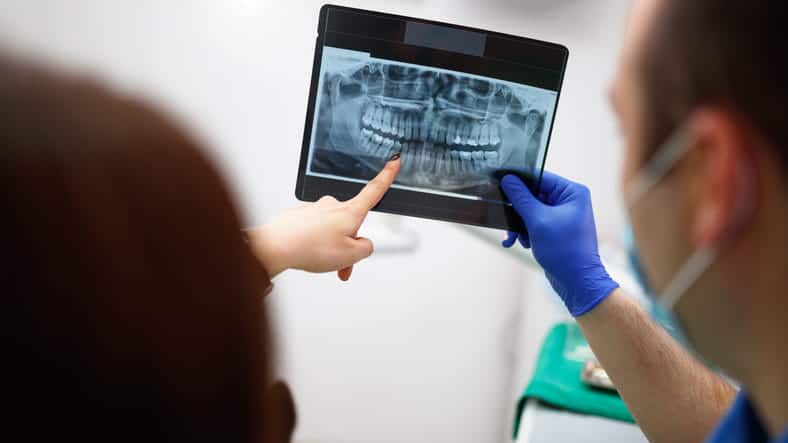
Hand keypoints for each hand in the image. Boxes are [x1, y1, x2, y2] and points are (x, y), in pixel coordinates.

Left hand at [248, 155, 400, 279]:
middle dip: (349, 245)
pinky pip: (316, 232)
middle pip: (351, 225)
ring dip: (332, 249)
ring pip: (332, 232)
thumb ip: (366, 248)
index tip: (394, 160)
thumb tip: (362, 243)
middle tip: (341, 265)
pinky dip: (316, 245)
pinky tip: (308, 254)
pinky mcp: (301, 216)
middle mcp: (333, 205)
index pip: (374, 190)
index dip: (387, 176)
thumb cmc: (310, 247)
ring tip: (322, 262)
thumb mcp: (351, 255)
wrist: (277, 246)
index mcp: (350, 211)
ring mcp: (316, 209)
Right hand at [500, 172, 618, 315]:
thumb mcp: (538, 221)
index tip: (501, 184)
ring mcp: (563, 216)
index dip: (520, 182)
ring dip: (519, 224)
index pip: (540, 178)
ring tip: (514, 238)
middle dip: (518, 210)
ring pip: (531, 211)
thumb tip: (508, 180)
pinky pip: (535, 223)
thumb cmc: (564, 250)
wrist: (577, 281)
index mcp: (572, 192)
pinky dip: (526, 232)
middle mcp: (570, 201)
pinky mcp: (556, 230)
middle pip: (533, 195)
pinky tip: (522, 244)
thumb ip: (521, 198)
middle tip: (507, 221)